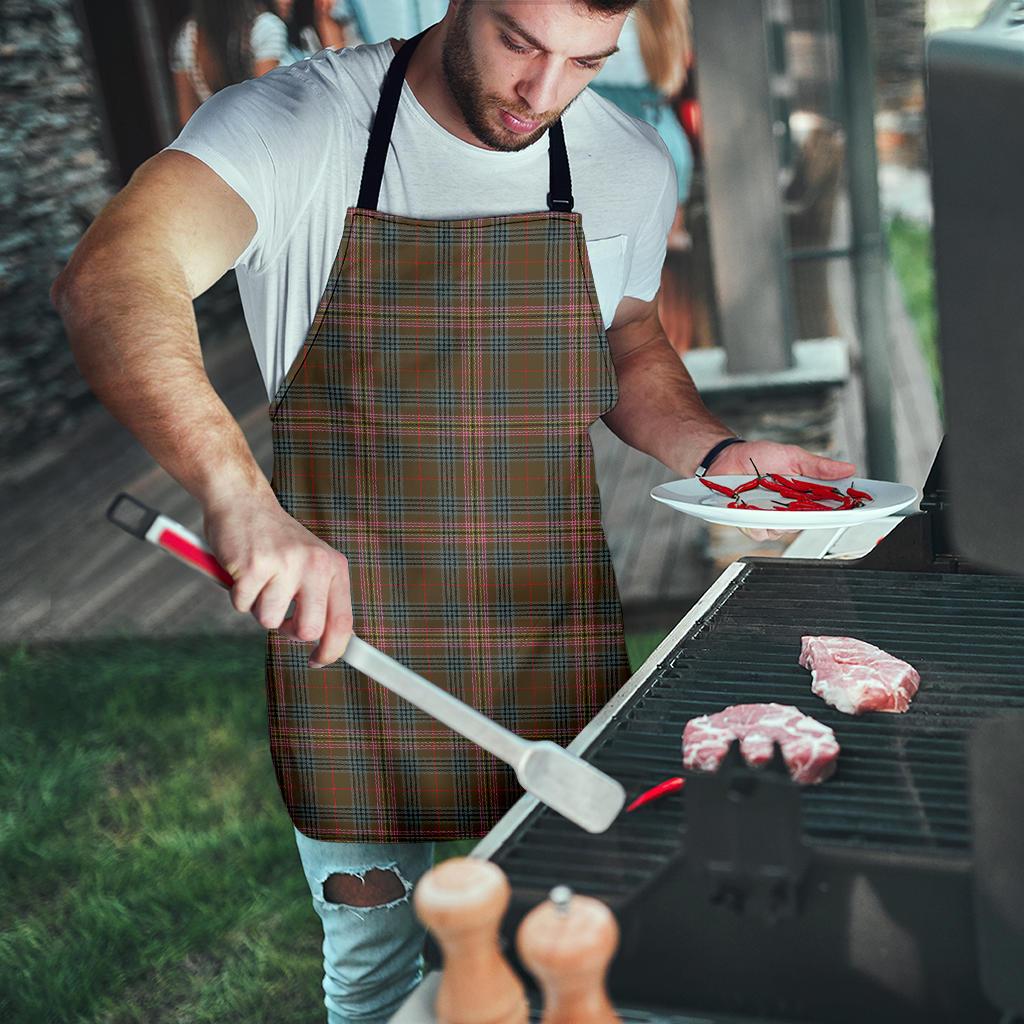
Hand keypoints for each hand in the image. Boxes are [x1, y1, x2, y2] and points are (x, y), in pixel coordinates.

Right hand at [203, 491, 352, 667]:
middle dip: (288, 631)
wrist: (242, 500)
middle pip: (308, 630)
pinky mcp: (254, 566)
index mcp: (334, 566)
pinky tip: (242, 569)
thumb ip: (320, 597)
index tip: (318, 661)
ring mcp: (285, 564)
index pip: (343, 622)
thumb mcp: (310, 562)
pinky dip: (237, 594)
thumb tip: (327, 643)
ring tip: (258, 578)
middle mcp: (315, 564)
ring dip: (258, 606)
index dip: (332, 650)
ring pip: (269, 621)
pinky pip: (242, 605)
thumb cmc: (275, 540)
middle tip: (278, 612)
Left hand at [708, 440, 856, 542]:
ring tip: (773, 499)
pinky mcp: (751, 523)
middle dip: (812, 516)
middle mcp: (790, 510)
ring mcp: (771, 519)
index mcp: (804, 495)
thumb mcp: (793, 456)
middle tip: (808, 502)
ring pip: (785, 531)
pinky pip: (761, 532)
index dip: (844, 511)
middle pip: (809, 523)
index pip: (829, 508)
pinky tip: (754, 508)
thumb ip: (819, 467)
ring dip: (781, 517)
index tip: (859, 509)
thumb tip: (848, 468)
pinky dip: (759, 522)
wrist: (727, 457)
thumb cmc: (759, 457)